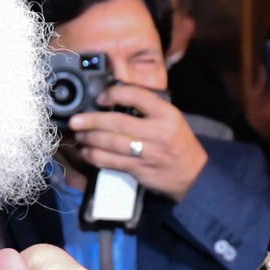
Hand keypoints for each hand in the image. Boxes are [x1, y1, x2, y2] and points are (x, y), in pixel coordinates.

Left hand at [67, 84, 207, 201]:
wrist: (193, 175)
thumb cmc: (179, 144)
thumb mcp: (172, 120)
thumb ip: (149, 110)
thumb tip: (115, 101)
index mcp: (167, 114)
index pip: (137, 96)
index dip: (114, 94)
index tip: (101, 98)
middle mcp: (157, 131)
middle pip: (118, 122)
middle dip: (92, 121)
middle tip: (76, 120)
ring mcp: (148, 152)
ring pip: (111, 143)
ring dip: (91, 139)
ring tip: (80, 135)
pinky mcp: (140, 169)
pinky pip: (112, 162)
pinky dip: (96, 157)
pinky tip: (87, 153)